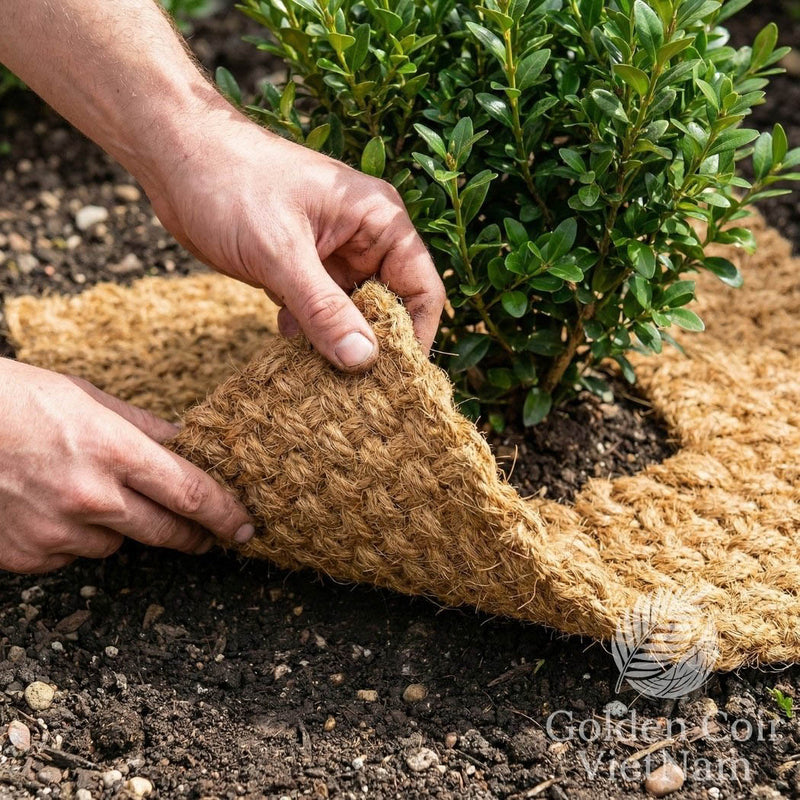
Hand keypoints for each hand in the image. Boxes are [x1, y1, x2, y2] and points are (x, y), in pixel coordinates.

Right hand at [0, 359, 253, 573]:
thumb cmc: (15, 400)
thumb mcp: (88, 398)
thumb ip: (143, 428)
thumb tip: (185, 444)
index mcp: (114, 450)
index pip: (191, 493)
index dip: (225, 514)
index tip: (245, 527)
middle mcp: (90, 497)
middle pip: (166, 531)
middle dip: (193, 536)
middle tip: (206, 537)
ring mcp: (55, 531)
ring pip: (115, 544)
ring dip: (119, 527)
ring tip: (87, 493)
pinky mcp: (25, 556)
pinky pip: (71, 556)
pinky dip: (72, 538)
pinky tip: (50, 507)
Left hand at [147, 115, 445, 370]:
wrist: (174, 157)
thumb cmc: (231, 184)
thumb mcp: (280, 253)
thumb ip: (323, 308)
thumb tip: (362, 359)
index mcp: (378, 220)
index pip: (422, 288)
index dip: (416, 335)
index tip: (399, 380)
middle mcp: (363, 238)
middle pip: (390, 305)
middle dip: (374, 345)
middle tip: (358, 391)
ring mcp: (331, 254)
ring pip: (352, 312)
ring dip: (338, 342)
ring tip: (323, 378)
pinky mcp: (301, 267)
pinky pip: (319, 310)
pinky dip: (309, 331)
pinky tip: (289, 345)